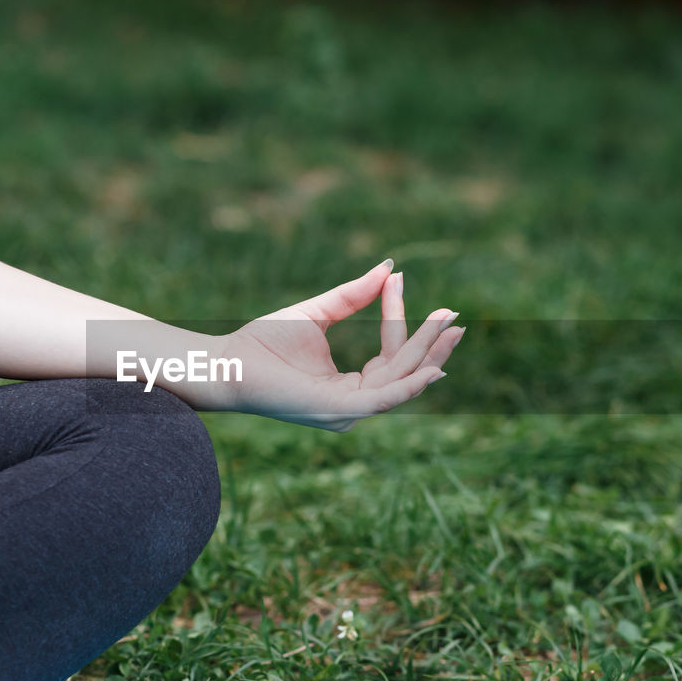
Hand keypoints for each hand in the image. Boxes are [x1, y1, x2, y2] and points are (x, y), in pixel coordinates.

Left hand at [212, 260, 463, 429]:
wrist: (227, 361)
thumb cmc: (263, 342)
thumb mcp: (320, 312)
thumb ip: (354, 295)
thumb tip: (389, 269)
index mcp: (350, 386)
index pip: (390, 354)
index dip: (399, 318)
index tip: (399, 279)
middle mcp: (354, 404)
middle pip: (404, 371)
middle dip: (431, 343)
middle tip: (454, 316)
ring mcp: (347, 411)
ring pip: (398, 380)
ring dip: (425, 352)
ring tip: (446, 324)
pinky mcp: (336, 410)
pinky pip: (382, 400)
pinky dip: (408, 386)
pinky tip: (431, 370)